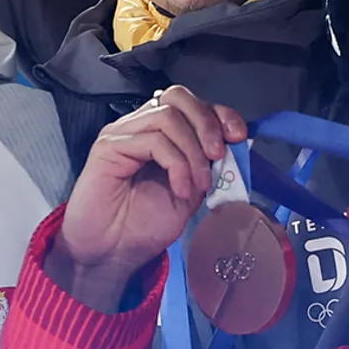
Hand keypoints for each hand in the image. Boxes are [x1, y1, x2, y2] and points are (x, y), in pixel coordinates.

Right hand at [44, 87, 246, 310]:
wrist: (111, 253)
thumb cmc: (144, 226)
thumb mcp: (190, 192)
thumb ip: (207, 165)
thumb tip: (232, 144)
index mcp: (160, 135)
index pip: (190, 103)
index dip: (218, 113)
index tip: (238, 136)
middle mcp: (139, 127)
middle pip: (177, 96)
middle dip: (207, 121)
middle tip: (218, 155)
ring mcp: (123, 133)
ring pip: (169, 116)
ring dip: (193, 151)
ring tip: (198, 184)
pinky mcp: (109, 145)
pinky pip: (154, 140)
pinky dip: (177, 165)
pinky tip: (180, 190)